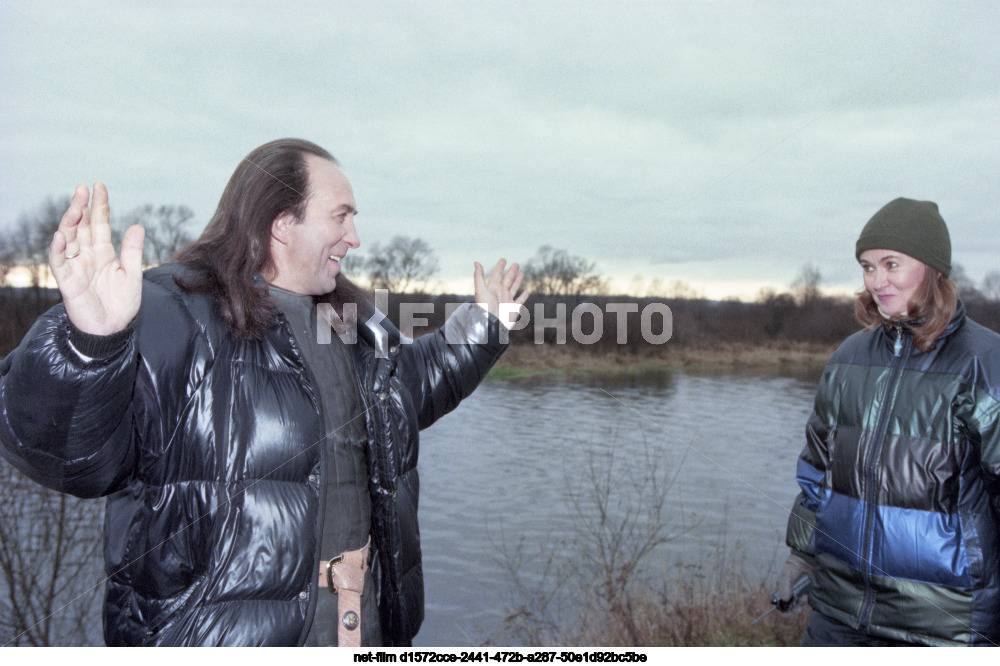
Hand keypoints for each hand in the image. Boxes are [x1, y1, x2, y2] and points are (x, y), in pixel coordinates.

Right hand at [49, 183, 144, 334]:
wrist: (112, 329)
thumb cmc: (121, 304)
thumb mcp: (131, 274)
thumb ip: (132, 251)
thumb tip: (137, 225)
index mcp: (103, 253)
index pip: (99, 225)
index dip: (99, 207)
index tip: (99, 187)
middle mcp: (87, 256)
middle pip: (82, 227)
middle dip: (82, 207)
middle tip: (83, 188)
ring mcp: (76, 267)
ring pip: (68, 240)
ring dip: (70, 222)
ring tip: (76, 206)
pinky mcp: (68, 281)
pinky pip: (59, 262)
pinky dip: (58, 248)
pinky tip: (61, 234)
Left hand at [473, 259, 528, 329]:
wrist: (492, 324)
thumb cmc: (485, 308)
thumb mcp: (481, 290)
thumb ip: (479, 276)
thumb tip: (476, 262)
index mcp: (493, 288)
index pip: (497, 275)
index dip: (500, 267)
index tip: (503, 259)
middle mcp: (500, 293)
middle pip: (507, 280)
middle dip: (511, 272)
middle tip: (516, 264)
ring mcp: (507, 300)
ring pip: (514, 288)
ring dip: (517, 281)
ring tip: (521, 273)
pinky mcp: (513, 308)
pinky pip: (520, 301)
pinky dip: (523, 296)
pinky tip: (526, 291)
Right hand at [775, 551, 812, 616]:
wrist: (808, 557)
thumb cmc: (795, 565)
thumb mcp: (787, 574)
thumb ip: (785, 586)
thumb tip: (784, 600)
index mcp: (785, 590)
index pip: (782, 605)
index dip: (783, 610)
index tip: (786, 613)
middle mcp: (794, 594)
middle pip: (793, 608)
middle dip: (795, 609)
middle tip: (798, 603)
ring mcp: (804, 594)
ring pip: (802, 606)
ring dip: (802, 605)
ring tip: (804, 598)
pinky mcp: (814, 593)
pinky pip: (812, 602)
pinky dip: (810, 602)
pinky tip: (809, 596)